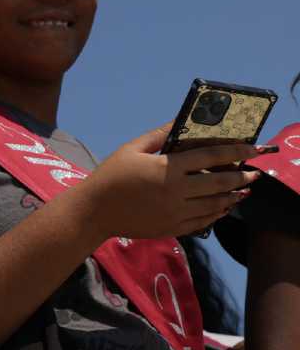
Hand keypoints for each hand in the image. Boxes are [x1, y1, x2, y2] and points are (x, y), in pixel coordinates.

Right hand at [81, 127, 263, 240]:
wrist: (93, 211)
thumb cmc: (110, 176)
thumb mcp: (131, 149)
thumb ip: (159, 135)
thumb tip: (181, 121)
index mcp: (168, 168)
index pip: (212, 155)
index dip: (237, 151)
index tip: (253, 148)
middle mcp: (177, 191)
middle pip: (220, 181)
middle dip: (242, 176)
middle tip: (254, 173)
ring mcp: (176, 212)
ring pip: (215, 204)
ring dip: (233, 196)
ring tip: (243, 191)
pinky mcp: (172, 228)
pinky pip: (203, 222)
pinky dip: (216, 214)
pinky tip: (222, 208)